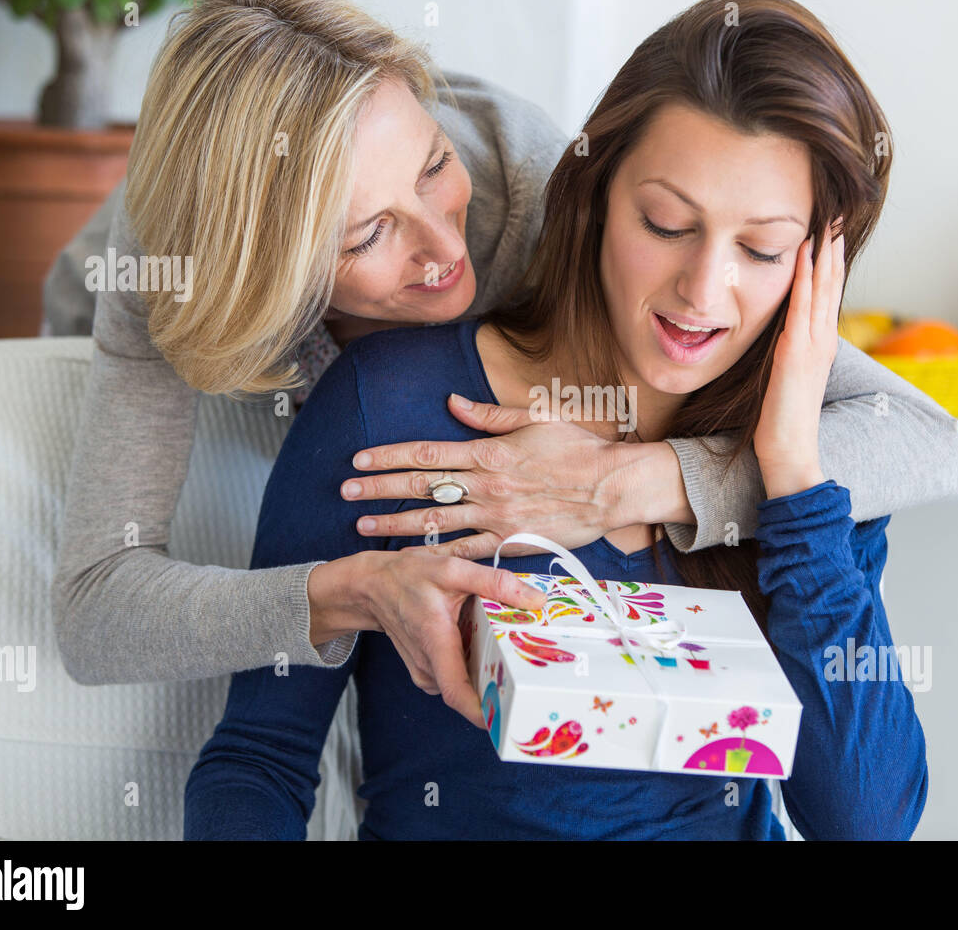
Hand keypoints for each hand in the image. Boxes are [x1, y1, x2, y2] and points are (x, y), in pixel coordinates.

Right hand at [306, 549, 545, 726]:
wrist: (373, 587)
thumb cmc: (409, 576)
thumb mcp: (452, 568)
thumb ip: (495, 583)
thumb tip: (536, 601)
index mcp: (436, 642)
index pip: (457, 692)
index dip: (483, 712)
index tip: (509, 719)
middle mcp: (429, 665)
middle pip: (468, 693)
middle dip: (500, 691)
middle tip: (534, 684)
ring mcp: (426, 671)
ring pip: (463, 685)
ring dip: (489, 679)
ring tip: (518, 664)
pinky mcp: (428, 670)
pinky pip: (457, 677)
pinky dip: (475, 669)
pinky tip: (490, 650)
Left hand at [338, 396, 692, 558]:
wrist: (612, 487)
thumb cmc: (580, 449)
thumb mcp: (535, 418)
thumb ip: (490, 415)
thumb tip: (453, 402)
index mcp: (488, 452)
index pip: (426, 452)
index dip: (388, 456)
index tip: (359, 460)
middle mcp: (485, 485)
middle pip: (420, 486)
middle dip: (378, 489)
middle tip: (345, 491)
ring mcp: (495, 515)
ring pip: (434, 521)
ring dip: (394, 523)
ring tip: (363, 524)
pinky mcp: (510, 540)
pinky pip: (465, 549)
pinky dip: (435, 552)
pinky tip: (409, 555)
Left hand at [754, 220, 844, 498]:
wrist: (789, 451)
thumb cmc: (782, 420)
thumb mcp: (785, 376)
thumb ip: (785, 352)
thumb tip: (777, 334)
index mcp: (819, 343)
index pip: (826, 292)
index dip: (828, 260)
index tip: (827, 229)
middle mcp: (822, 339)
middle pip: (831, 282)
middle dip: (832, 246)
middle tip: (834, 210)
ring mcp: (813, 344)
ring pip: (822, 287)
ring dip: (823, 251)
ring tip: (825, 218)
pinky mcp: (797, 351)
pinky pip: (802, 305)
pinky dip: (806, 276)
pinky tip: (806, 252)